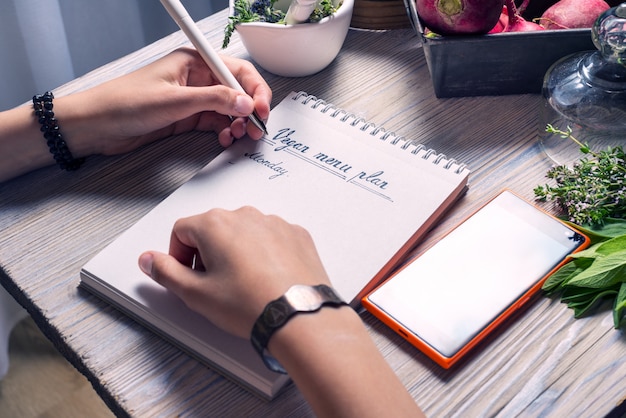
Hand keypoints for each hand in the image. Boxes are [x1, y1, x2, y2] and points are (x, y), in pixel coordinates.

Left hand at [57, 48, 271, 156]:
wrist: (96, 126)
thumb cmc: (123, 103)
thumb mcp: (174, 101)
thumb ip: (213, 100)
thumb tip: (245, 102)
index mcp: (194, 62)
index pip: (237, 70)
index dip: (254, 89)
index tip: (261, 109)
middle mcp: (196, 79)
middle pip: (237, 91)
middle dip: (250, 109)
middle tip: (257, 128)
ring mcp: (192, 99)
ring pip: (228, 110)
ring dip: (238, 123)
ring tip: (238, 135)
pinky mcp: (186, 118)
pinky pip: (216, 123)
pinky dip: (224, 131)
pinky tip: (224, 138)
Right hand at [138, 206, 331, 337]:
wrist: (298, 314)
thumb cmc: (251, 304)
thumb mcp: (195, 294)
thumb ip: (165, 272)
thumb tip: (149, 260)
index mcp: (215, 224)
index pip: (181, 230)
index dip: (178, 255)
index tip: (187, 275)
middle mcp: (245, 216)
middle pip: (213, 229)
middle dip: (207, 254)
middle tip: (214, 284)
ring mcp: (273, 223)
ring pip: (243, 233)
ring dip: (237, 252)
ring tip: (243, 284)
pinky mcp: (295, 234)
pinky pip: (271, 238)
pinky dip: (265, 253)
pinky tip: (266, 278)